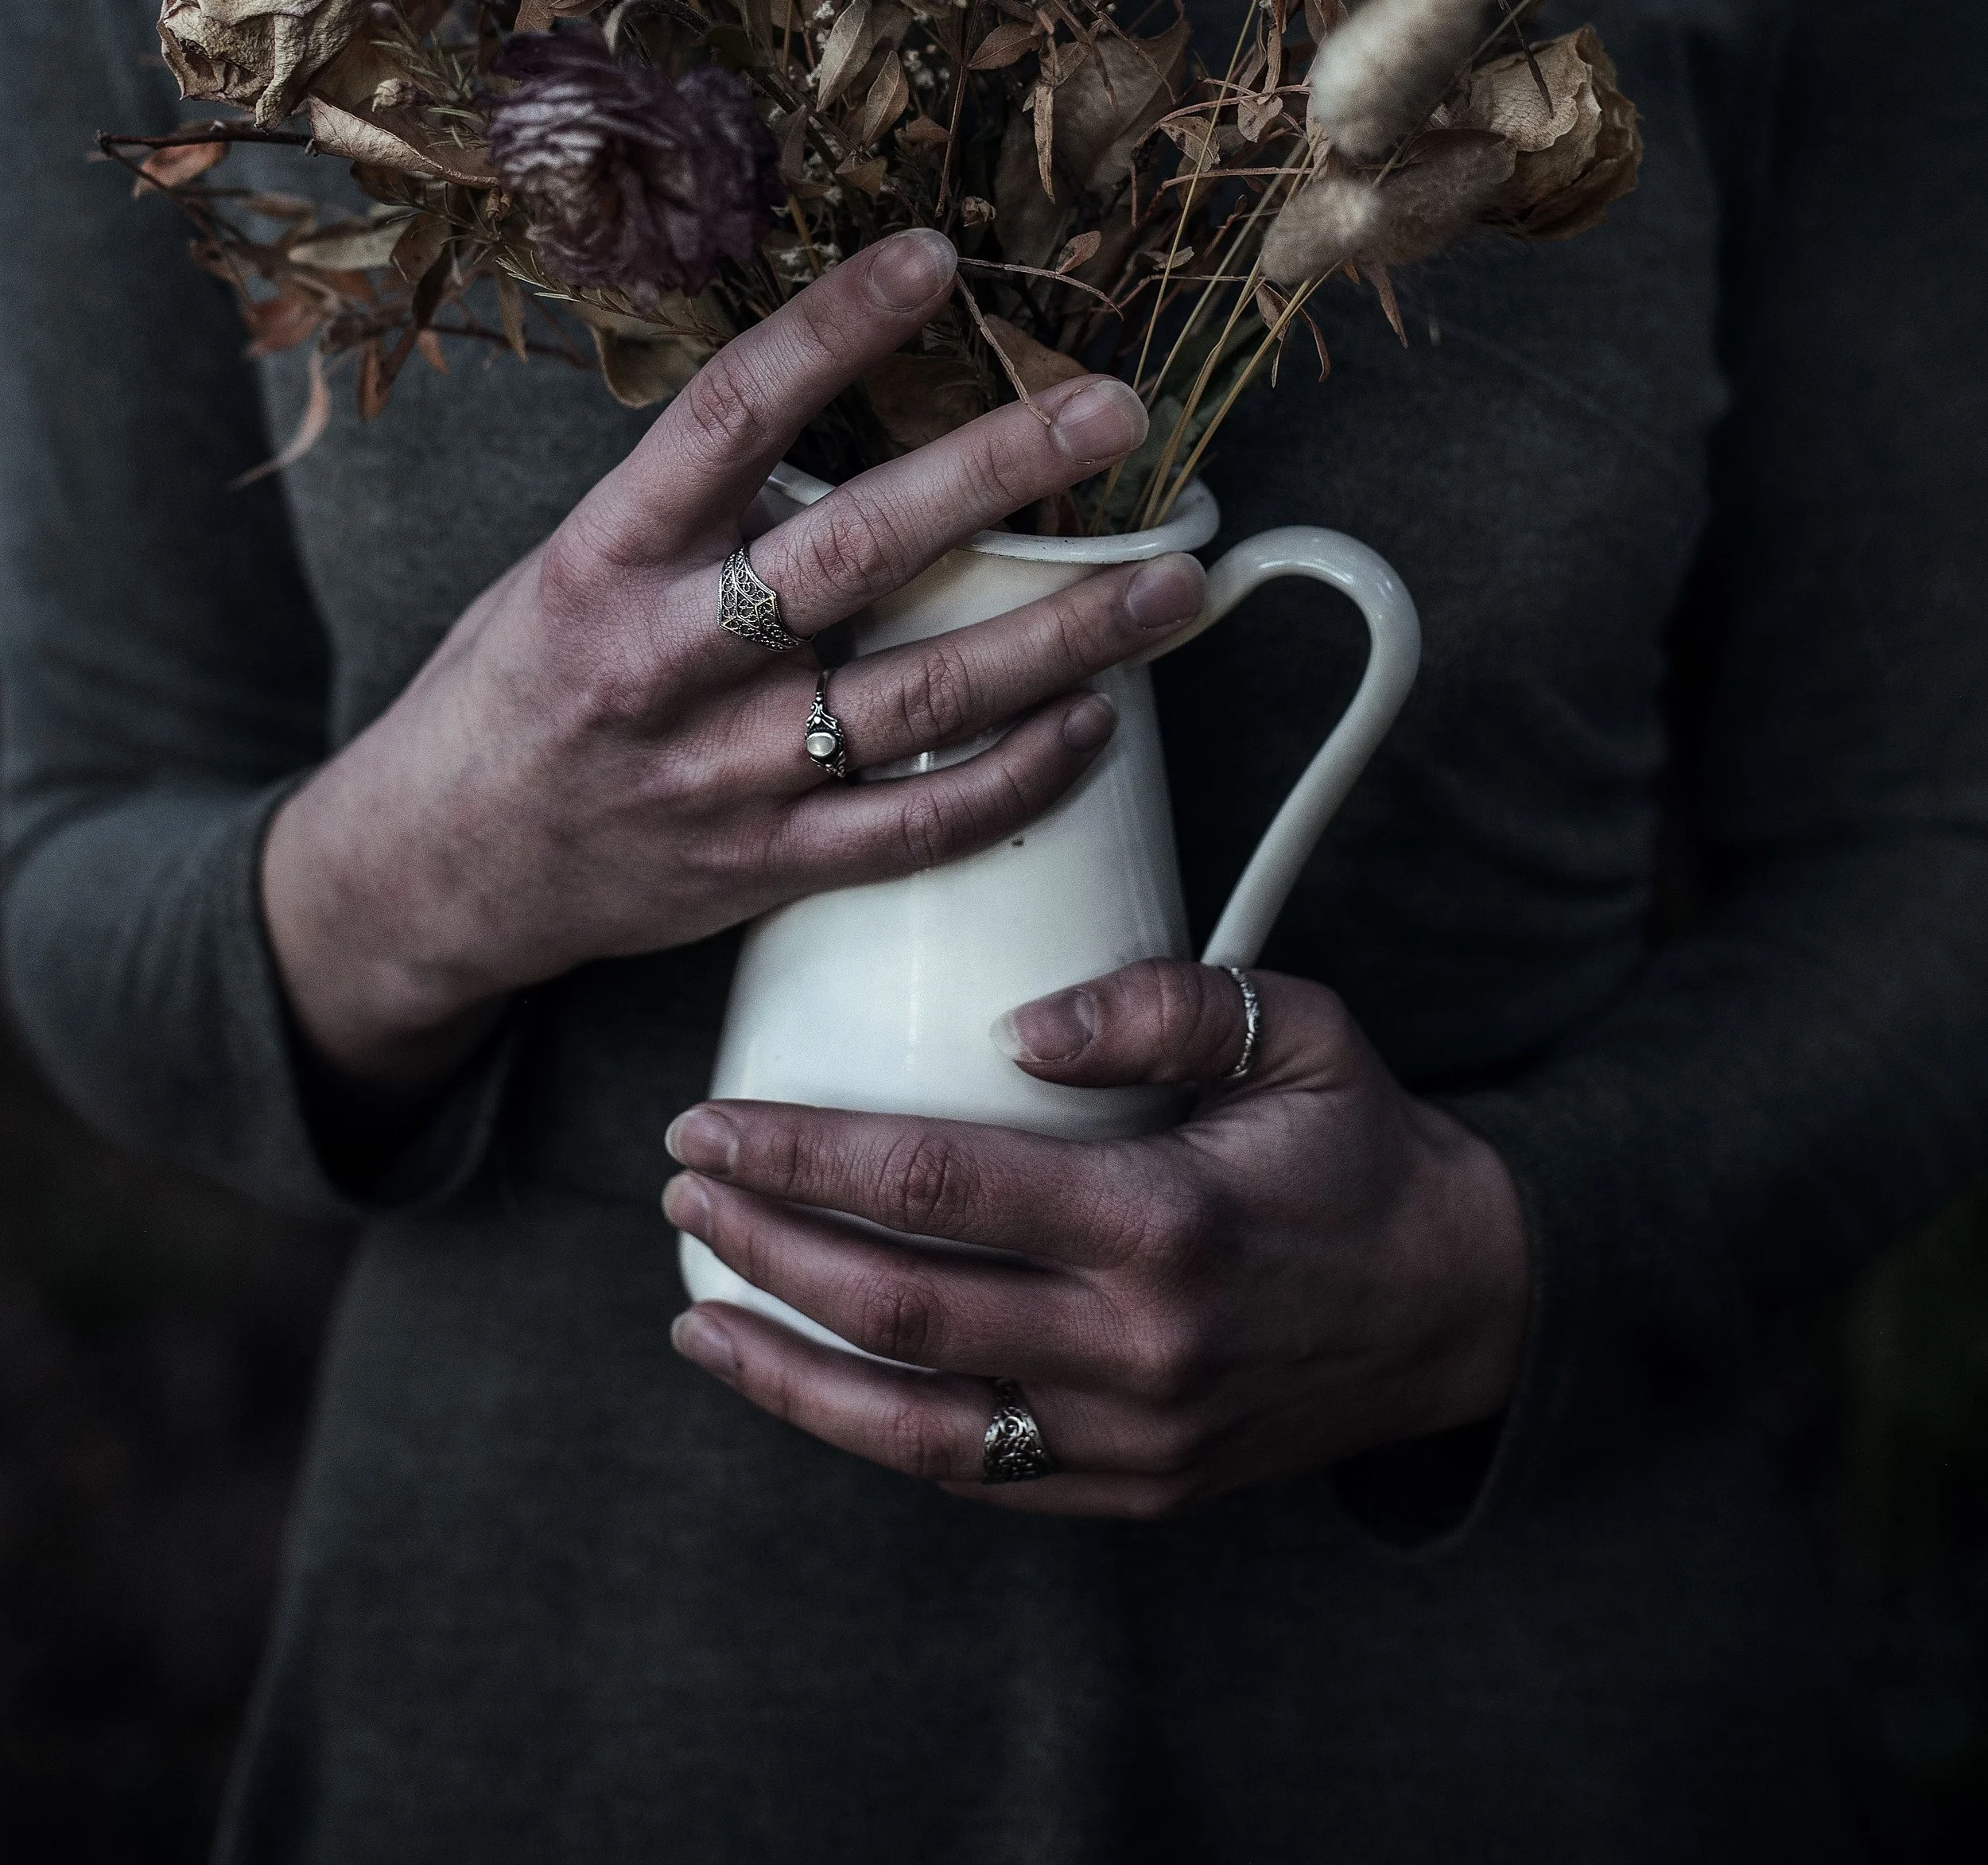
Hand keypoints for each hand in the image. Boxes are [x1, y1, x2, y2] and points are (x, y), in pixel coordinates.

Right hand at [261, 230, 1206, 1097]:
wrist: (440, 870)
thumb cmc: (521, 690)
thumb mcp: (570, 567)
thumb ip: (695, 509)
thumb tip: (844, 415)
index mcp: (607, 556)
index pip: (728, 414)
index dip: (831, 328)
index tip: (932, 258)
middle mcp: (665, 659)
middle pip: (858, 549)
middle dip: (1000, 471)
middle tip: (1114, 413)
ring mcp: (721, 773)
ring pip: (922, 698)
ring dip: (1065, 639)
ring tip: (1175, 586)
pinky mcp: (763, 868)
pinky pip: (917, 824)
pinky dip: (1019, 775)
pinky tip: (1097, 723)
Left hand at [662, 958, 1530, 1514]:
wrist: (1465, 1305)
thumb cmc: (1362, 1147)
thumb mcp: (1298, 1029)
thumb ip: (1161, 1003)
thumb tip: (1015, 1027)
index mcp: (1168, 1222)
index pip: (938, 1186)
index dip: (804, 1155)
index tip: (713, 1123)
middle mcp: (1139, 1350)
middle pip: (900, 1308)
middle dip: (765, 1247)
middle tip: (681, 1186)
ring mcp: (1134, 1441)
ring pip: (914, 1425)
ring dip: (785, 1369)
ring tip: (692, 1309)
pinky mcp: (1135, 1492)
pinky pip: (975, 1474)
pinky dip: (868, 1435)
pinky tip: (800, 1386)